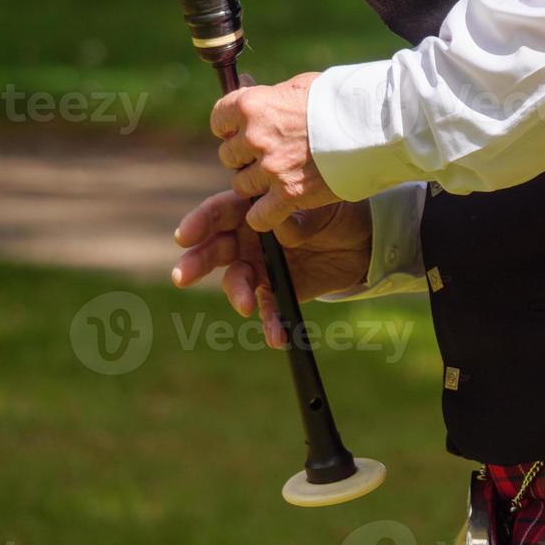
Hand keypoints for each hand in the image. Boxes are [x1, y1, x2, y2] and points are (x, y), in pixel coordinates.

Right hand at [171, 191, 372, 348]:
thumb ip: (295, 218)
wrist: (361, 240)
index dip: (199, 223)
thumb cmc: (334, 212)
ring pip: (237, 282)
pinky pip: (267, 309)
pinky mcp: (276, 291)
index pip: (219, 213)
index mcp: (251, 210)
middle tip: (183, 276)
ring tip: (246, 306)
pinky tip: (276, 337)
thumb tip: (278, 229)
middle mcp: (247, 239)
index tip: (184, 237)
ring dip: (238, 294)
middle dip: (196, 262)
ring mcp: (259, 267)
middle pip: (214, 249)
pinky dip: (270, 323)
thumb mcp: (319, 207)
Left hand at [212, 72, 339, 231]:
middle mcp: (255, 137)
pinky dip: (265, 215)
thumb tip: (247, 87)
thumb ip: (269, 96)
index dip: (231, 127)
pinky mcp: (289, 195)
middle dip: (247, 157)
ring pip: (241, 185)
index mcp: (252, 105)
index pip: (219, 120)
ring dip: (258, 184)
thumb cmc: (341, 100)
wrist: (376, 125)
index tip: (245, 131)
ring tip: (283, 176)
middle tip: (273, 155)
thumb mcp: (299, 87)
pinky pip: (259, 216)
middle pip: (229, 156)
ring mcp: (271, 168)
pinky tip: (279, 207)